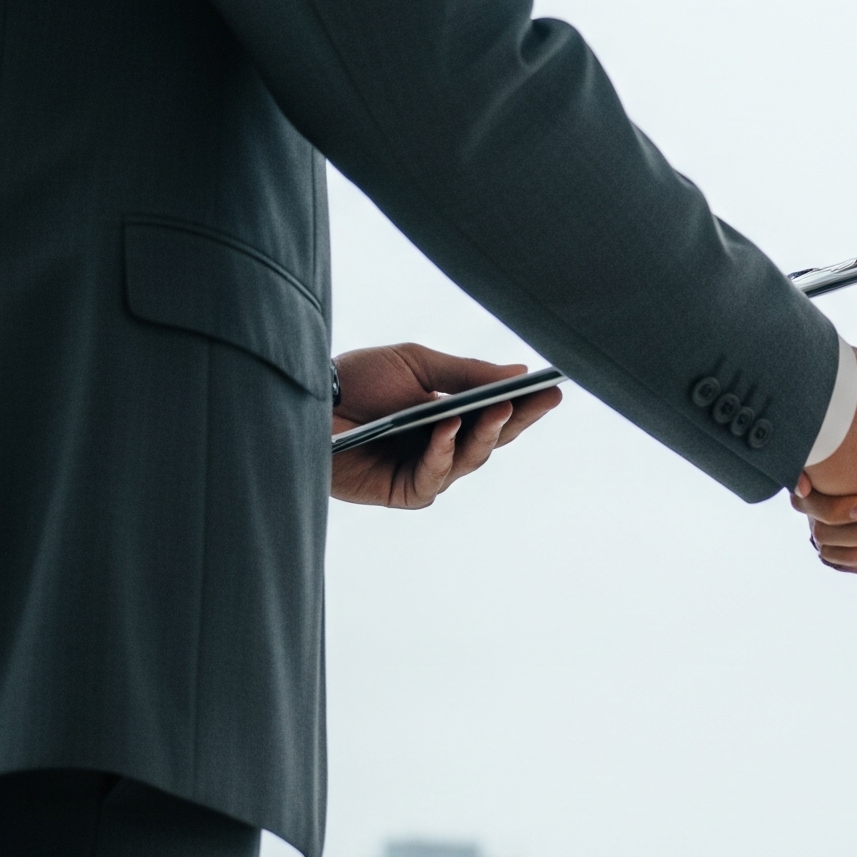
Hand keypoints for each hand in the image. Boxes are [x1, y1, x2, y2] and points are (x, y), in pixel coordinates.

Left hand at [329, 342, 561, 508]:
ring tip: (497, 409)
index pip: (497, 415)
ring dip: (484, 435)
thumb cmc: (356, 379)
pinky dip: (442, 454)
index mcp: (449, 417)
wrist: (303, 398)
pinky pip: (432, 479)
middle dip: (518, 420)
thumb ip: (466, 373)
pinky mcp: (399, 492)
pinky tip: (448, 428)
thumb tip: (519, 374)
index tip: (553, 388)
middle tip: (541, 399)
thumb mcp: (417, 365)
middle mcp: (440, 448)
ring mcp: (422, 471)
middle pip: (492, 441)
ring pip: (469, 462)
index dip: (526, 405)